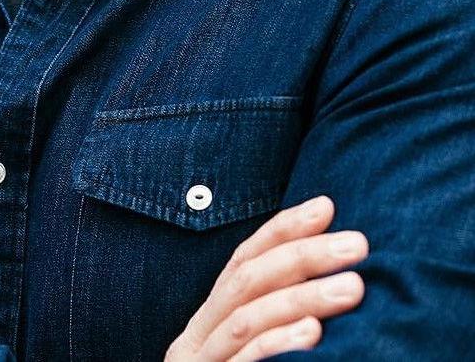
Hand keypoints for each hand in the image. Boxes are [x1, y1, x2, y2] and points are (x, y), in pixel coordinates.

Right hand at [164, 195, 367, 360]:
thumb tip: (327, 276)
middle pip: (247, 281)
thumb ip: (267, 320)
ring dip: (303, 298)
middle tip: (358, 244)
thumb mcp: (243, 356)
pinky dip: (277, 345)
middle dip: (303, 255)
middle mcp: (195, 338)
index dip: (283, 229)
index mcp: (206, 322)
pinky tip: (313, 337)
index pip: (243, 260)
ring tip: (353, 288)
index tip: (328, 206)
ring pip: (247, 318)